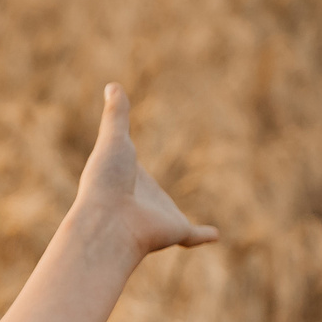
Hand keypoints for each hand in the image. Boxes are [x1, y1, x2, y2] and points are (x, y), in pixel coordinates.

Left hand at [72, 84, 216, 258]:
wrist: (109, 222)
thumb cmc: (106, 181)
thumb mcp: (112, 139)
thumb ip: (116, 116)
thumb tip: (112, 85)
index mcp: (128, 176)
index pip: (130, 166)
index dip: (126, 159)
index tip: (125, 152)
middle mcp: (143, 198)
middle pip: (150, 196)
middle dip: (148, 198)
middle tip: (146, 196)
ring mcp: (159, 215)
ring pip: (171, 216)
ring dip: (175, 220)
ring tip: (177, 223)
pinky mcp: (175, 230)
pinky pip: (193, 235)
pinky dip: (204, 235)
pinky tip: (216, 235)